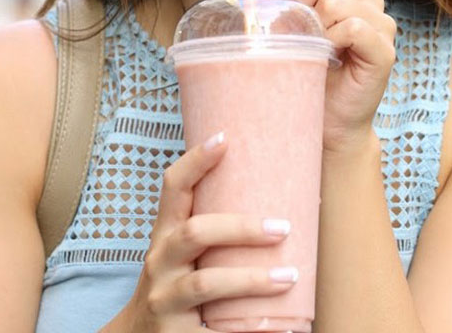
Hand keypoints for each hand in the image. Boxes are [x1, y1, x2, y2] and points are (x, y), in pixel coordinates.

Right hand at [121, 133, 298, 331]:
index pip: (173, 188)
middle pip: (195, 233)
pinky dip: (249, 329)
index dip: (194, 161)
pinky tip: (278, 325)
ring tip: (289, 275)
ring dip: (252, 279)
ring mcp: (164, 299)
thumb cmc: (178, 283)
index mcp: (165, 233)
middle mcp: (159, 261)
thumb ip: (216, 229)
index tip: (224, 138)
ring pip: (205, 283)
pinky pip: (213, 331)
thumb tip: (293, 206)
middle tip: (283, 227)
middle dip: (241, 227)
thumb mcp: (184, 253)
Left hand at [234, 0, 396, 154]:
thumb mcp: (283, 29)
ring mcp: (381, 23)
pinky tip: (327, 59)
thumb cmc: (306, 76)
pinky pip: (350, 27)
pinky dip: (330, 42)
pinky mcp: (384, 49)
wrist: (327, 126)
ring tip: (311, 51)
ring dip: (311, 26)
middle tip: (288, 33)